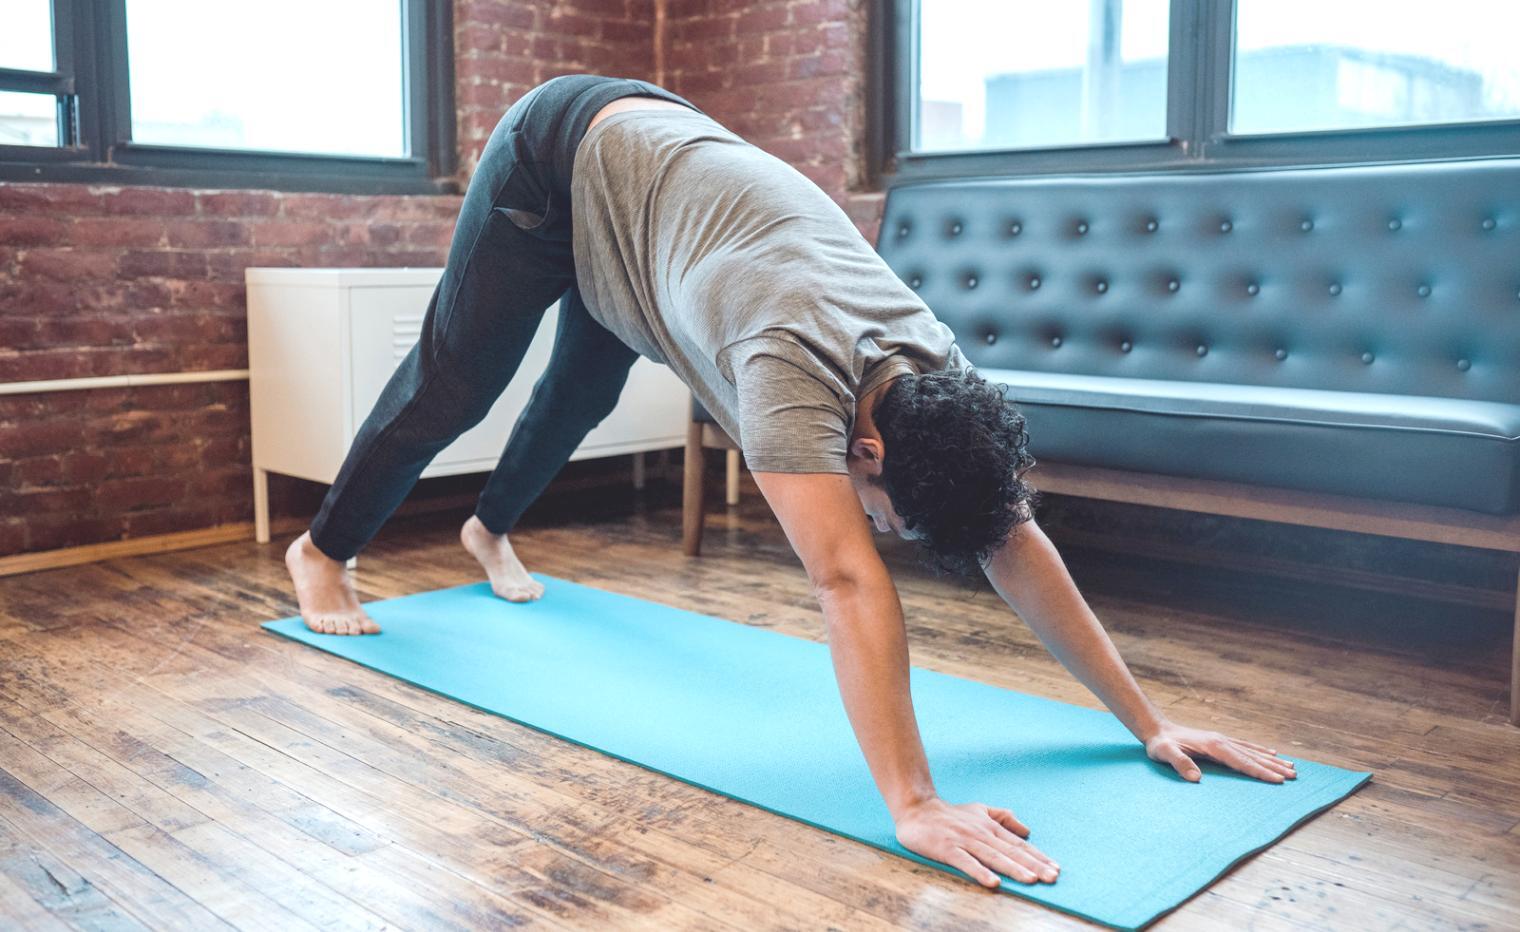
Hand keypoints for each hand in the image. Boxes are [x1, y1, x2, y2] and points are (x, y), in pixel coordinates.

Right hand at [894, 796, 1059, 887]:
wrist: (917, 808)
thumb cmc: (950, 814)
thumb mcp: (980, 810)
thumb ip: (1004, 818)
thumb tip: (1028, 831)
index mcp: (990, 827)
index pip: (1018, 844)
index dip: (1038, 856)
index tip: (1055, 868)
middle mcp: (981, 834)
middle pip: (1011, 852)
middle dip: (1033, 865)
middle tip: (1052, 878)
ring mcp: (964, 841)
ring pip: (993, 857)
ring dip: (1013, 869)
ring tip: (1031, 880)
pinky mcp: (948, 849)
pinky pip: (966, 862)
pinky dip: (980, 872)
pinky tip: (993, 883)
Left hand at [1143, 720, 1296, 783]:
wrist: (1157, 729)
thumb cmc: (1161, 745)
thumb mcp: (1165, 754)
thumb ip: (1180, 764)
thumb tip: (1196, 778)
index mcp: (1214, 746)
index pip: (1242, 762)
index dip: (1260, 772)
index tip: (1278, 781)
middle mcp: (1222, 741)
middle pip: (1253, 756)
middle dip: (1274, 767)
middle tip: (1294, 776)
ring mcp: (1222, 740)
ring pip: (1252, 751)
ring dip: (1271, 760)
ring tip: (1291, 766)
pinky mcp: (1219, 741)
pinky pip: (1245, 746)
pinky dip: (1260, 751)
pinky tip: (1270, 754)